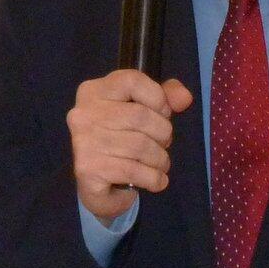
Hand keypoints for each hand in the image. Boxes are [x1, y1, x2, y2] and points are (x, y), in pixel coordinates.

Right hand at [68, 69, 192, 221]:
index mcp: (93, 91)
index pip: (132, 80)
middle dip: (163, 134)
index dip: (158, 98)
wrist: (97, 187)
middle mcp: (83, 113)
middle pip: (140, 116)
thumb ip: (165, 98)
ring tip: (159, 165)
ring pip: (140, 146)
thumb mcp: (144, 113)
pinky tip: (155, 181)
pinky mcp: (88, 169)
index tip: (162, 115)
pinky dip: (154, 179)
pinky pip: (134, 171)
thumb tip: (184, 97)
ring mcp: (83, 142)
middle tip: (162, 145)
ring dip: (160, 160)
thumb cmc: (121, 143)